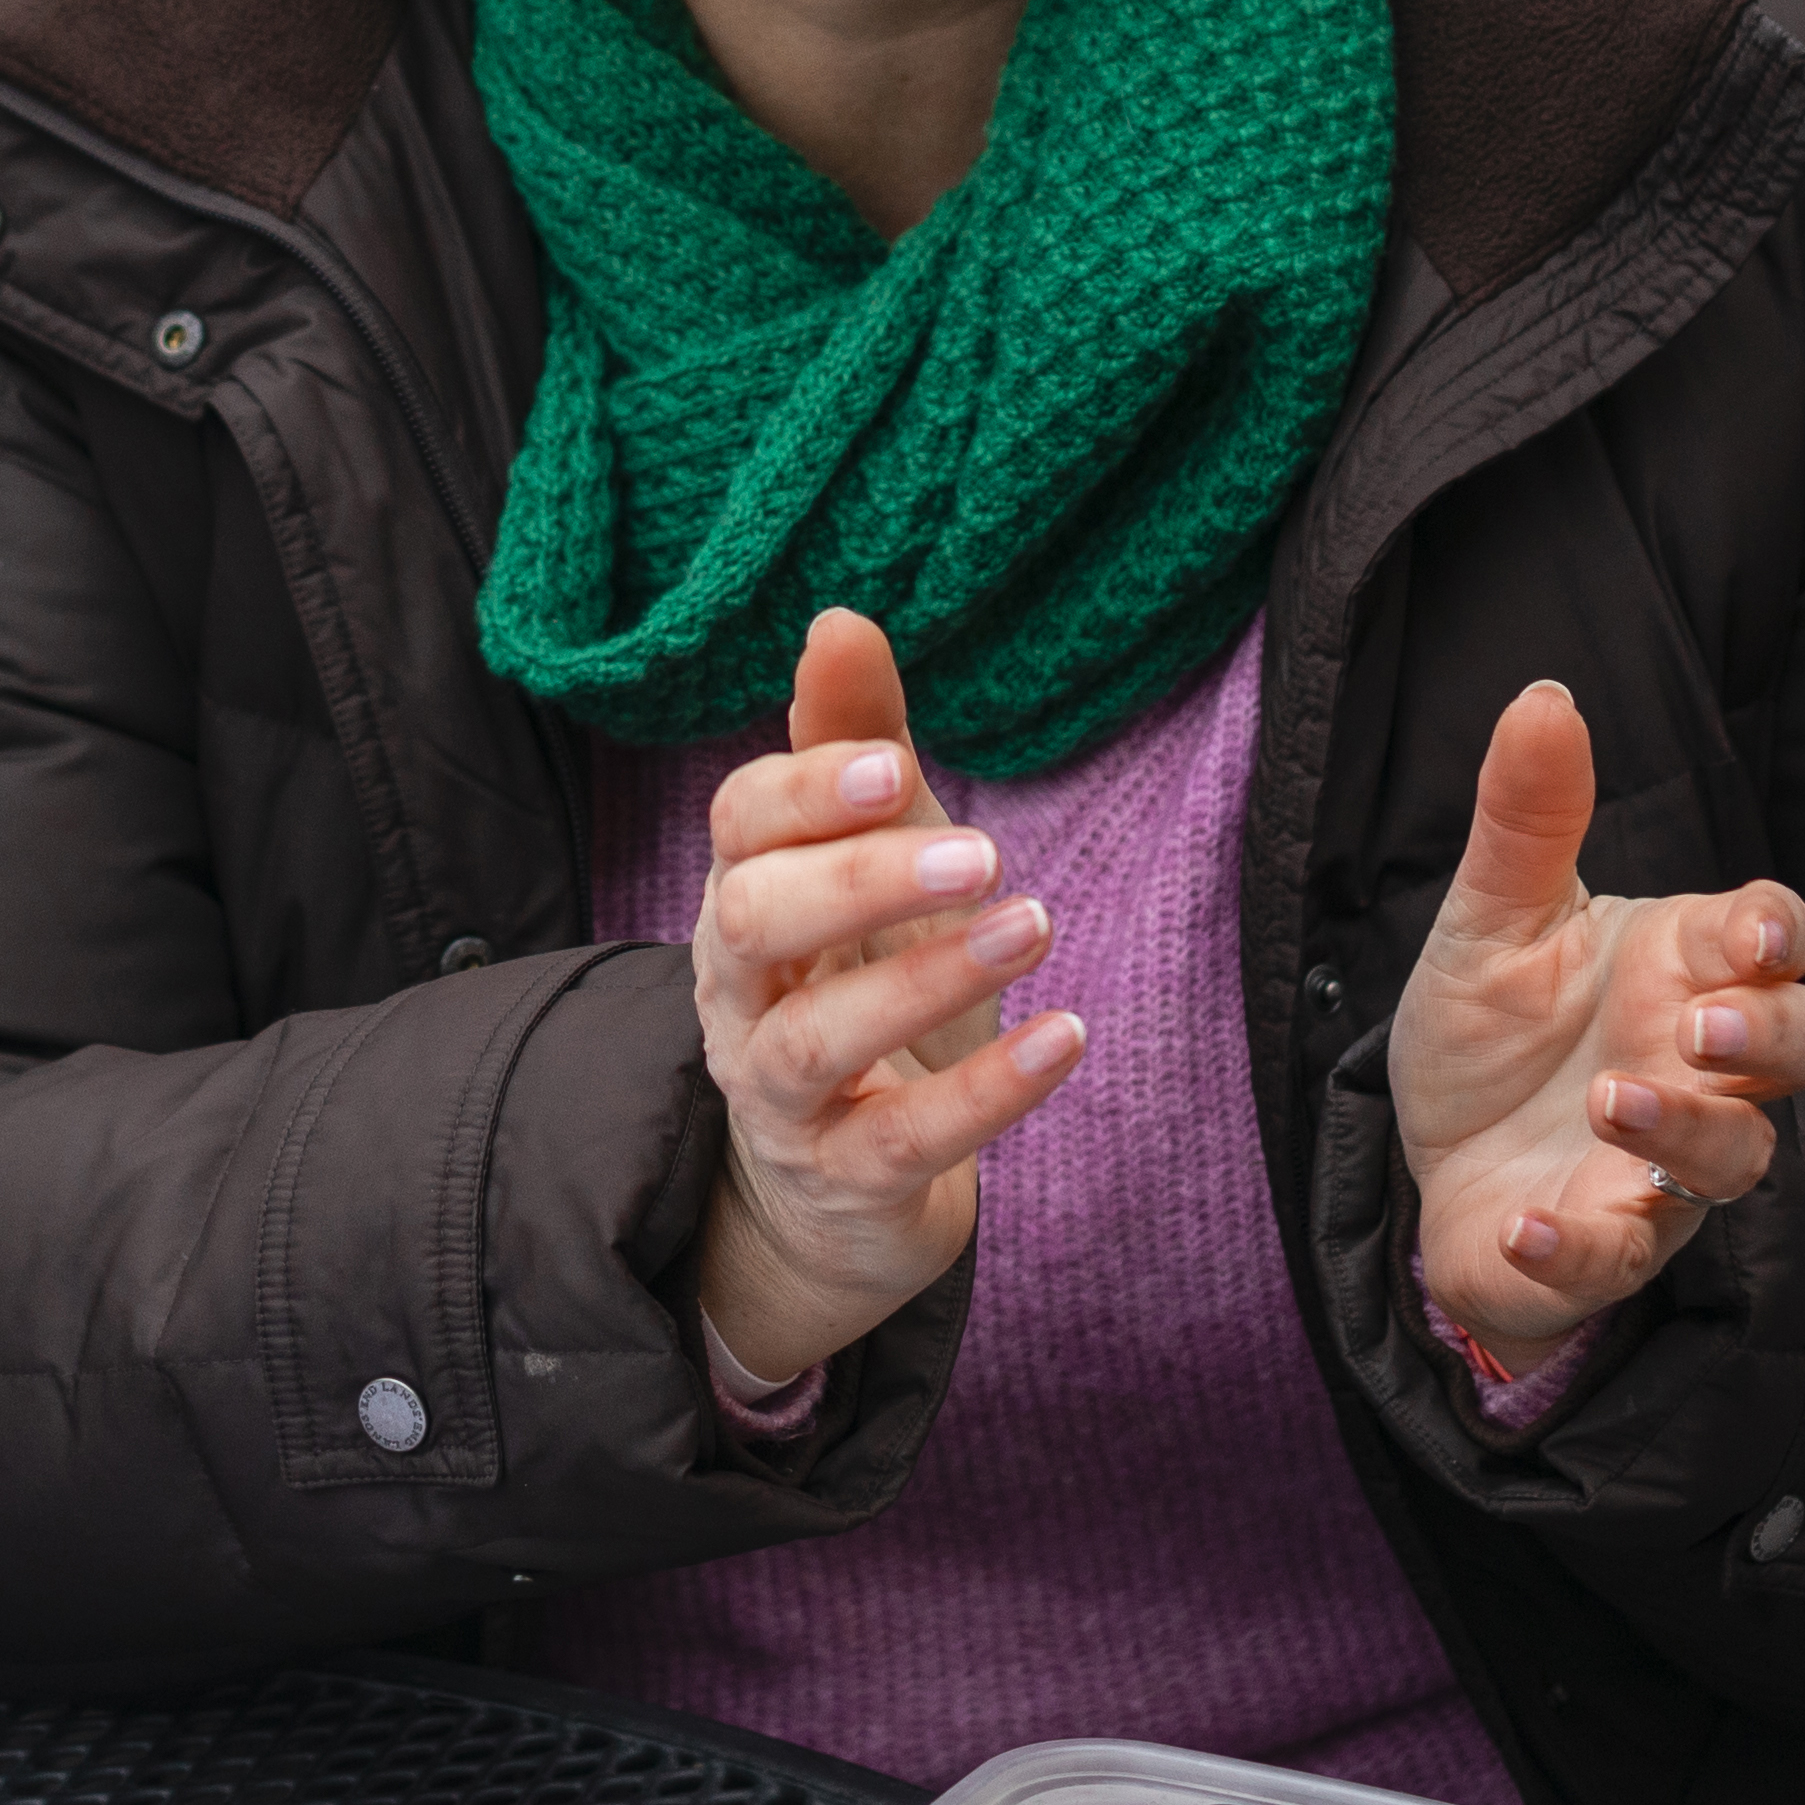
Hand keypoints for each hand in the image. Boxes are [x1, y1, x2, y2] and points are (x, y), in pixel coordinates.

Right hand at [685, 608, 1085, 1387]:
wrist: (840, 1185)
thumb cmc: (857, 987)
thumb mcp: (873, 862)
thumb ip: (857, 748)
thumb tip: (839, 619)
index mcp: (744, 897)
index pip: (739, 827)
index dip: (808, 791)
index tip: (899, 765)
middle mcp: (738, 994)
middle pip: (750, 923)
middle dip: (859, 881)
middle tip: (982, 853)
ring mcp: (779, 1096)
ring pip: (813, 1040)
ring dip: (925, 978)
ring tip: (1034, 928)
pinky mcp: (840, 1178)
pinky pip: (898, 1140)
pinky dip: (986, 1094)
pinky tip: (1065, 1038)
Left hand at [1391, 680, 1804, 1357]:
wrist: (1438, 1163)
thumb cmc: (1493, 1034)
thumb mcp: (1491, 917)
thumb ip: (1526, 817)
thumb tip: (1545, 694)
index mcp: (1680, 969)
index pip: (1773, 938)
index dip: (1782, 934)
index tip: (1760, 934)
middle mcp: (1695, 1068)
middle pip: (1802, 1048)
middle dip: (1770, 1035)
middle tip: (1701, 1024)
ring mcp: (1662, 1164)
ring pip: (1735, 1159)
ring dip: (1688, 1131)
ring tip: (1610, 1102)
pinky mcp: (1605, 1248)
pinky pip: (1619, 1258)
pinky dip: (1577, 1247)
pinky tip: (1527, 1223)